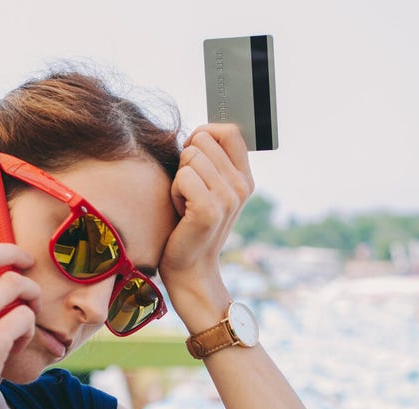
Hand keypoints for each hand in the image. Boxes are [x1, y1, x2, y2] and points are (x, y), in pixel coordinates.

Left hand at [162, 124, 254, 322]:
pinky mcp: (210, 210)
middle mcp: (242, 186)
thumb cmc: (190, 224)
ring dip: (178, 178)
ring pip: (190, 156)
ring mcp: (228, 198)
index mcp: (245, 178)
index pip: (229, 131)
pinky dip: (174, 192)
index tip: (194, 156)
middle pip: (203, 140)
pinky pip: (183, 177)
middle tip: (189, 191)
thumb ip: (211, 161)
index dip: (204, 134)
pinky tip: (181, 211)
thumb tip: (199, 133)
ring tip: (185, 202)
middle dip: (186, 161)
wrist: (190, 268)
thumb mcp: (208, 188)